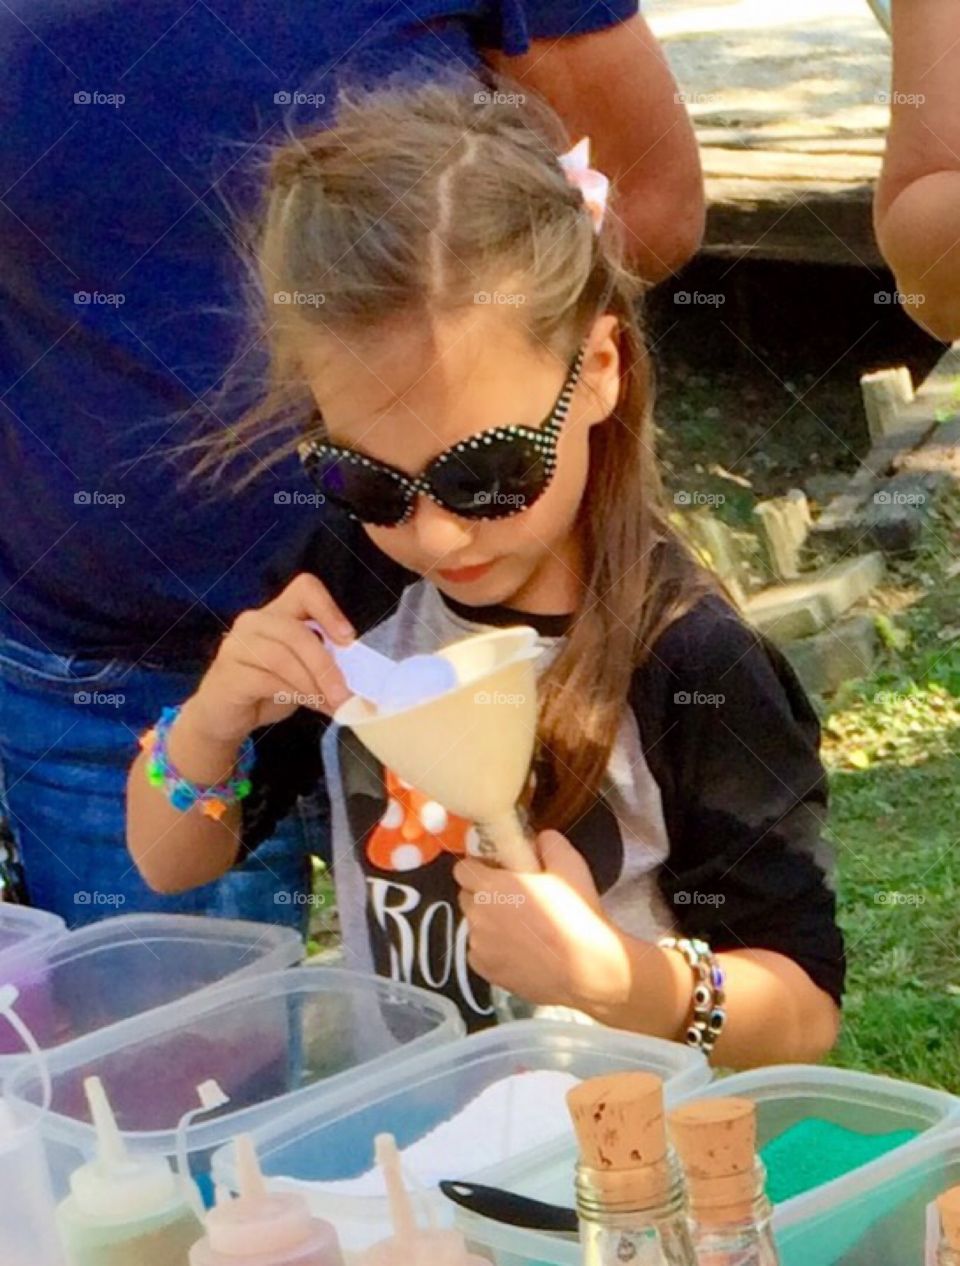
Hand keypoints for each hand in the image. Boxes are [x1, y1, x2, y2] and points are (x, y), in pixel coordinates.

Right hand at [187, 572, 355, 745]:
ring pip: (284, 658)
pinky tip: (310, 706)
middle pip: (298, 632)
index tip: (348, 639)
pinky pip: (268, 680)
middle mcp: (255, 620)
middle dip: (326, 666)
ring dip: (313, 684)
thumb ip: (322, 663)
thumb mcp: (302, 672)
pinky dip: (296, 695)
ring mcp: (238, 644)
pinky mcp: (229, 671)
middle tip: (345, 694)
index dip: (329, 609)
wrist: (222, 716)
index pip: (305, 588)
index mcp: (277, 612)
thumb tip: (359, 677)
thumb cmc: (266, 689)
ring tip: (331, 705)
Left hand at [454, 830, 631, 1012]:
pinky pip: (479, 952)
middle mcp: (478, 915)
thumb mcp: (569, 865)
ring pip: (474, 925)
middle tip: (513, 898)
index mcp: (491, 886)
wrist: (588, 968)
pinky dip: (492, 949)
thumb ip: (548, 843)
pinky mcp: (485, 971)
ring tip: (521, 927)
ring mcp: (479, 945)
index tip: (496, 870)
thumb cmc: (577, 915)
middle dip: (484, 894)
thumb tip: (538, 839)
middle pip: (467, 896)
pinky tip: (519, 949)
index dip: (479, 867)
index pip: (462, 869)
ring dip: (489, 922)